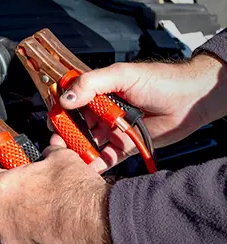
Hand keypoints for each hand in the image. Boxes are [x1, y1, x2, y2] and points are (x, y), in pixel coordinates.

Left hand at [0, 146, 116, 243]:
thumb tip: (50, 150)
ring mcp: (11, 239)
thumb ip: (49, 153)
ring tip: (15, 212)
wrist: (99, 224)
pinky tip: (35, 227)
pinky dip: (17, 235)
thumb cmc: (79, 194)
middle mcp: (0, 216)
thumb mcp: (62, 159)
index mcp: (2, 188)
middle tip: (3, 193)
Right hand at [51, 54, 226, 172]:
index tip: (54, 122)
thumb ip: (92, 83)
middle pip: (77, 125)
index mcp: (99, 91)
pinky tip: (88, 167)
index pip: (71, 101)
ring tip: (70, 159)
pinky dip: (96, 163)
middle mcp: (103, 111)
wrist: (190, 100)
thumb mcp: (122, 75)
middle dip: (66, 135)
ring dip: (78, 150)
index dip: (60, 112)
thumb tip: (66, 99)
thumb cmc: (160, 81)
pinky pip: (107, 156)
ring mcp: (113, 129)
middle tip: (58, 144)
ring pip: (89, 142)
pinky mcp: (124, 145)